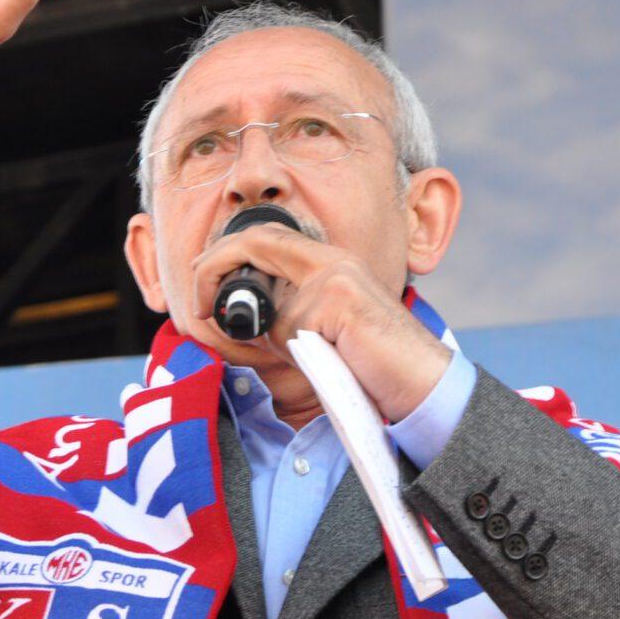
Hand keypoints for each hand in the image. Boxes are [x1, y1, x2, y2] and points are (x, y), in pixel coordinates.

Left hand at [191, 225, 451, 421]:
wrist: (422, 382)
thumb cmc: (372, 364)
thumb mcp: (318, 332)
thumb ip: (283, 317)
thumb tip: (238, 318)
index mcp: (329, 262)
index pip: (264, 236)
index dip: (223, 254)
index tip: (203, 286)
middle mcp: (333, 260)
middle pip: (256, 240)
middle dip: (213, 267)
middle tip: (197, 304)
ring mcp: (337, 278)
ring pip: (272, 301)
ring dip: (275, 336)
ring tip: (308, 353)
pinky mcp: (340, 301)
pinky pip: (292, 327)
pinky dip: (297, 351)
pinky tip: (327, 359)